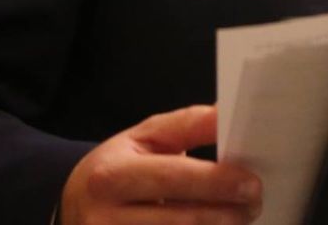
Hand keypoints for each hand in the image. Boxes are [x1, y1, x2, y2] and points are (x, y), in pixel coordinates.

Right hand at [60, 105, 261, 223]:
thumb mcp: (144, 138)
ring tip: (239, 217)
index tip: (251, 183)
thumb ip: (188, 124)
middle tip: (255, 203)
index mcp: (110, 176)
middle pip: (181, 221)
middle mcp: (104, 219)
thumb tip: (228, 113)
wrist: (71, 207)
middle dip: (226, 214)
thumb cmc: (117, 168)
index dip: (216, 182)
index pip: (173, 179)